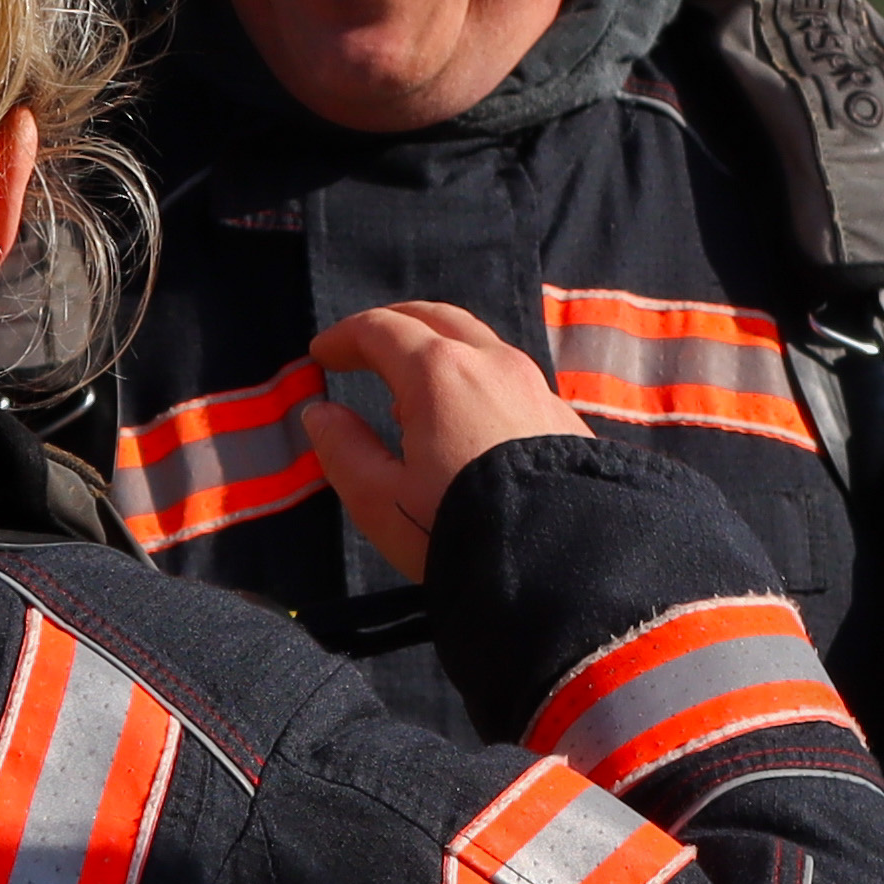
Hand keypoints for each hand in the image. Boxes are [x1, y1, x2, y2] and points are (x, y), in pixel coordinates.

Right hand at [304, 300, 589, 572]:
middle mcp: (491, 362)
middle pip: (435, 318)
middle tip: (363, 347)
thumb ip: (344, 450)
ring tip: (409, 391)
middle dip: (393, 325)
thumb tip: (321, 414)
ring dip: (436, 350)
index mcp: (439, 373)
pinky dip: (473, 376)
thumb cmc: (458, 530)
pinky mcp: (562, 414)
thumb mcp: (381, 500)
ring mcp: (534, 384)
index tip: (322, 355)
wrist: (560, 564)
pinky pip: (507, 375)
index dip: (345, 337)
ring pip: (478, 343)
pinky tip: (463, 418)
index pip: (382, 330)